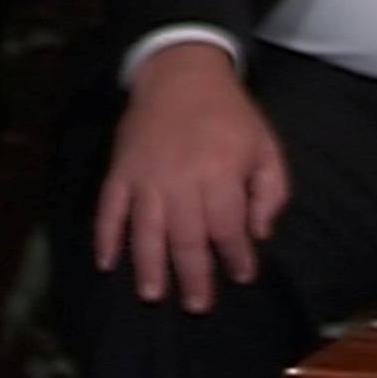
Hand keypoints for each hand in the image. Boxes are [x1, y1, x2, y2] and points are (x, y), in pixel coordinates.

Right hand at [95, 41, 288, 311]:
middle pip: (187, 238)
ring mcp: (146, 178)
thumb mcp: (264, 145)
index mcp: (220, 171)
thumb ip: (270, 190)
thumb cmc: (228, 115)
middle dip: (194, 275)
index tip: (242, 276)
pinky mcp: (120, 172)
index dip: (236, 255)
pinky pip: (109, 209)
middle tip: (198, 305)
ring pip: (147, 231)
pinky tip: (106, 263)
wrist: (182, 72)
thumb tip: (258, 234)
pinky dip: (106, 237)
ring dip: (149, 266)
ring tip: (153, 296)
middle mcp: (181, 179)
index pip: (228, 226)